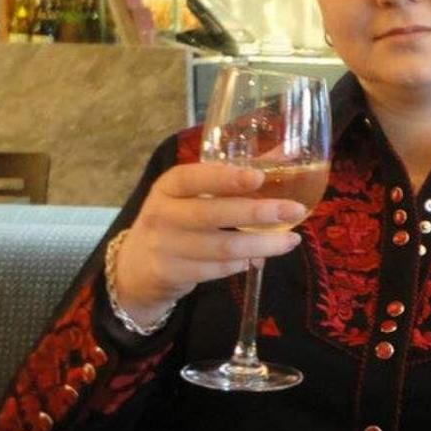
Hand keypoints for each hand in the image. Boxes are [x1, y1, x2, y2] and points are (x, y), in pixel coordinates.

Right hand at [111, 163, 307, 324]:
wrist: (136, 265)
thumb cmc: (177, 220)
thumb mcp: (190, 196)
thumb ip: (229, 182)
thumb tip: (283, 158)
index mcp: (169, 187)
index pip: (193, 178)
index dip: (225, 178)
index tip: (259, 177)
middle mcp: (163, 214)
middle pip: (213, 214)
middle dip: (257, 212)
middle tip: (294, 210)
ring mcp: (165, 246)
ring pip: (221, 247)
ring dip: (262, 244)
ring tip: (291, 240)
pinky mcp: (171, 273)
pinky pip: (216, 269)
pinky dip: (242, 263)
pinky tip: (258, 258)